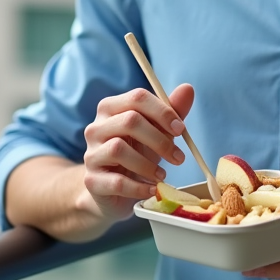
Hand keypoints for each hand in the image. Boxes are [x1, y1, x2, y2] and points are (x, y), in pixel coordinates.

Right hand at [79, 84, 193, 222]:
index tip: (181, 129)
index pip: (137, 98)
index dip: (163, 112)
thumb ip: (171, 112)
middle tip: (178, 157)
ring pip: (119, 149)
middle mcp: (96, 127)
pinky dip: (139, 187)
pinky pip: (117, 181)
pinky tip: (152, 189)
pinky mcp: (92, 181)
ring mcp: (91, 154)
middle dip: (160, 140)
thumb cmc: (136, 154)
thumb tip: (188, 89)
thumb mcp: (156, 132)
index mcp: (111, 108)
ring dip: (148, 165)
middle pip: (129, 121)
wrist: (112, 190)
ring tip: (162, 176)